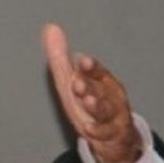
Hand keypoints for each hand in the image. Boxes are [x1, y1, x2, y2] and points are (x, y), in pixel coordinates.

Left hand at [42, 23, 142, 162]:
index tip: (82, 61)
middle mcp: (109, 96)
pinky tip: (88, 129)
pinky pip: (106, 133)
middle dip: (90, 85)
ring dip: (96, 105)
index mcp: (100, 80)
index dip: (90, 67)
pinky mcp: (111, 134)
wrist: (114, 135)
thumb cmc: (89, 102)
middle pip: (101, 89)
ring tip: (87, 101)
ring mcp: (112, 116)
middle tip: (78, 83)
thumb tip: (50, 27)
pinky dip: (98, 131)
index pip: (96, 71)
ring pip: (106, 110)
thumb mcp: (71, 80)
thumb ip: (60, 58)